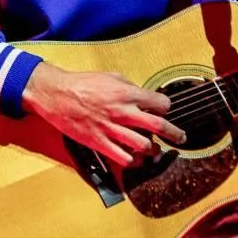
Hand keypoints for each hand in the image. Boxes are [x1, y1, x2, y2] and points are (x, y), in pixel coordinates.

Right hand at [21, 64, 187, 168]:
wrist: (58, 95)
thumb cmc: (83, 83)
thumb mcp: (111, 76)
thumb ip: (130, 87)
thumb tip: (144, 96)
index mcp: (127, 94)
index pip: (161, 104)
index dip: (166, 107)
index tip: (164, 110)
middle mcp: (123, 112)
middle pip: (159, 126)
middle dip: (174, 134)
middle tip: (180, 137)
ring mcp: (112, 129)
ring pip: (144, 146)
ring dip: (154, 150)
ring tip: (155, 150)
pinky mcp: (99, 142)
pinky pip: (123, 157)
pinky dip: (133, 160)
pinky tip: (135, 158)